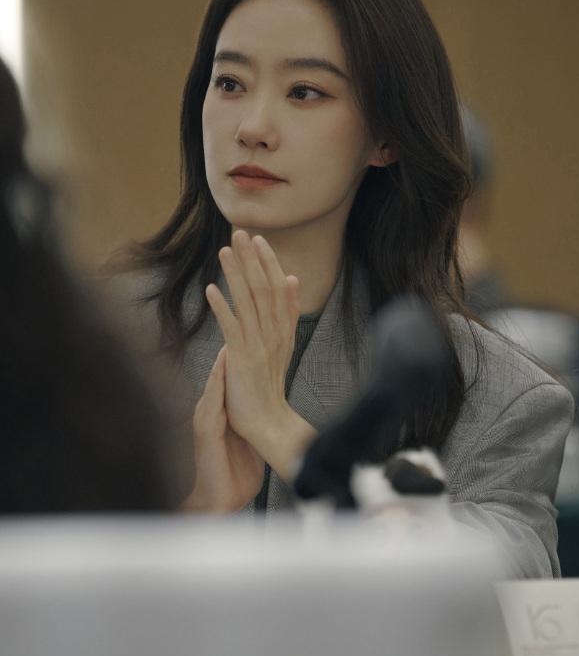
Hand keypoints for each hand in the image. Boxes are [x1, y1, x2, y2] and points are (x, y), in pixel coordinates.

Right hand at [183, 346, 264, 512]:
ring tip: (230, 340)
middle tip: (239, 329)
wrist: (220, 502)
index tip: (254, 334)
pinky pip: (211, 402)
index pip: (233, 379)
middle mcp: (213, 411)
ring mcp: (207, 419)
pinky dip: (216, 383)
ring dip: (222, 361)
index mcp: (224, 413)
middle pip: (222, 375)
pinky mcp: (205, 430)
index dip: (242, 357)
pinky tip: (222, 369)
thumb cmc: (237, 475)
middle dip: (229, 352)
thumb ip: (259, 422)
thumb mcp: (253, 441)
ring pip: (214, 383)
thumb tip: (279, 410)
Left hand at [205, 230, 300, 459]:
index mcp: (284, 329)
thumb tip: (291, 278)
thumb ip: (287, 312)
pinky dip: (222, 307)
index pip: (279, 288)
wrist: (269, 422)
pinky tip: (211, 289)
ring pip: (250, 302)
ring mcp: (259, 345)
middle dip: (252, 259)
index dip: (269, 263)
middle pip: (264, 288)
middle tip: (240, 233)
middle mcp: (274, 334)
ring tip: (225, 252)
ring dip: (236, 275)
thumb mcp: (284, 344)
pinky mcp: (242, 358)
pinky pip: (232, 328)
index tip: (259, 240)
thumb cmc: (270, 385)